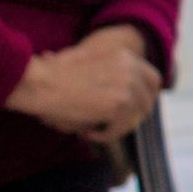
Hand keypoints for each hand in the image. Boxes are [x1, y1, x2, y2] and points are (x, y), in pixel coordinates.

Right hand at [7, 26, 159, 141]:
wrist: (39, 82)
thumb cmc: (53, 76)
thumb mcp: (87, 66)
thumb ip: (109, 76)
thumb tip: (124, 98)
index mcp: (125, 56)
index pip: (153, 80)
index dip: (146, 98)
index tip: (132, 110)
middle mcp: (131, 69)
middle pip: (148, 101)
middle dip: (132, 117)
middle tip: (111, 125)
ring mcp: (127, 86)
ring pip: (134, 118)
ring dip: (115, 127)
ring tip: (93, 128)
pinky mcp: (117, 105)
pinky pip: (119, 128)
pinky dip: (105, 135)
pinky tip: (87, 132)